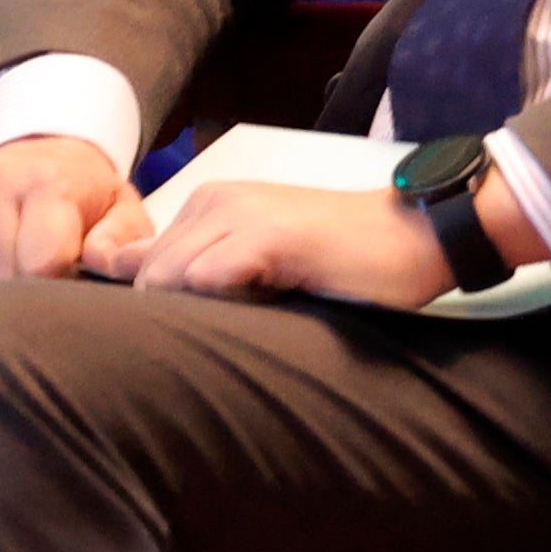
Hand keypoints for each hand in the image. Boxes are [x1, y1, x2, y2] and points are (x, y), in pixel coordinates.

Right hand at [0, 135, 148, 283]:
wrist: (47, 152)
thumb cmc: (85, 200)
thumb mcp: (121, 213)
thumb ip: (122, 242)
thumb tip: (99, 262)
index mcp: (50, 185)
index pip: (41, 264)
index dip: (51, 288)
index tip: (59, 286)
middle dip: (12, 293)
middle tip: (28, 282)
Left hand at [94, 177, 455, 308]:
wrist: (414, 236)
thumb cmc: (343, 261)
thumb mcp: (259, 261)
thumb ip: (201, 273)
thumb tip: (141, 295)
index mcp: (209, 206)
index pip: (136, 259)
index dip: (141, 301)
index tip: (156, 338)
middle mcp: (215, 201)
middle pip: (147, 275)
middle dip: (162, 318)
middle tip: (207, 350)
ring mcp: (239, 215)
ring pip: (169, 276)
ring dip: (189, 318)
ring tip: (235, 340)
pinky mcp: (268, 236)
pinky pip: (207, 278)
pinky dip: (217, 310)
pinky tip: (251, 326)